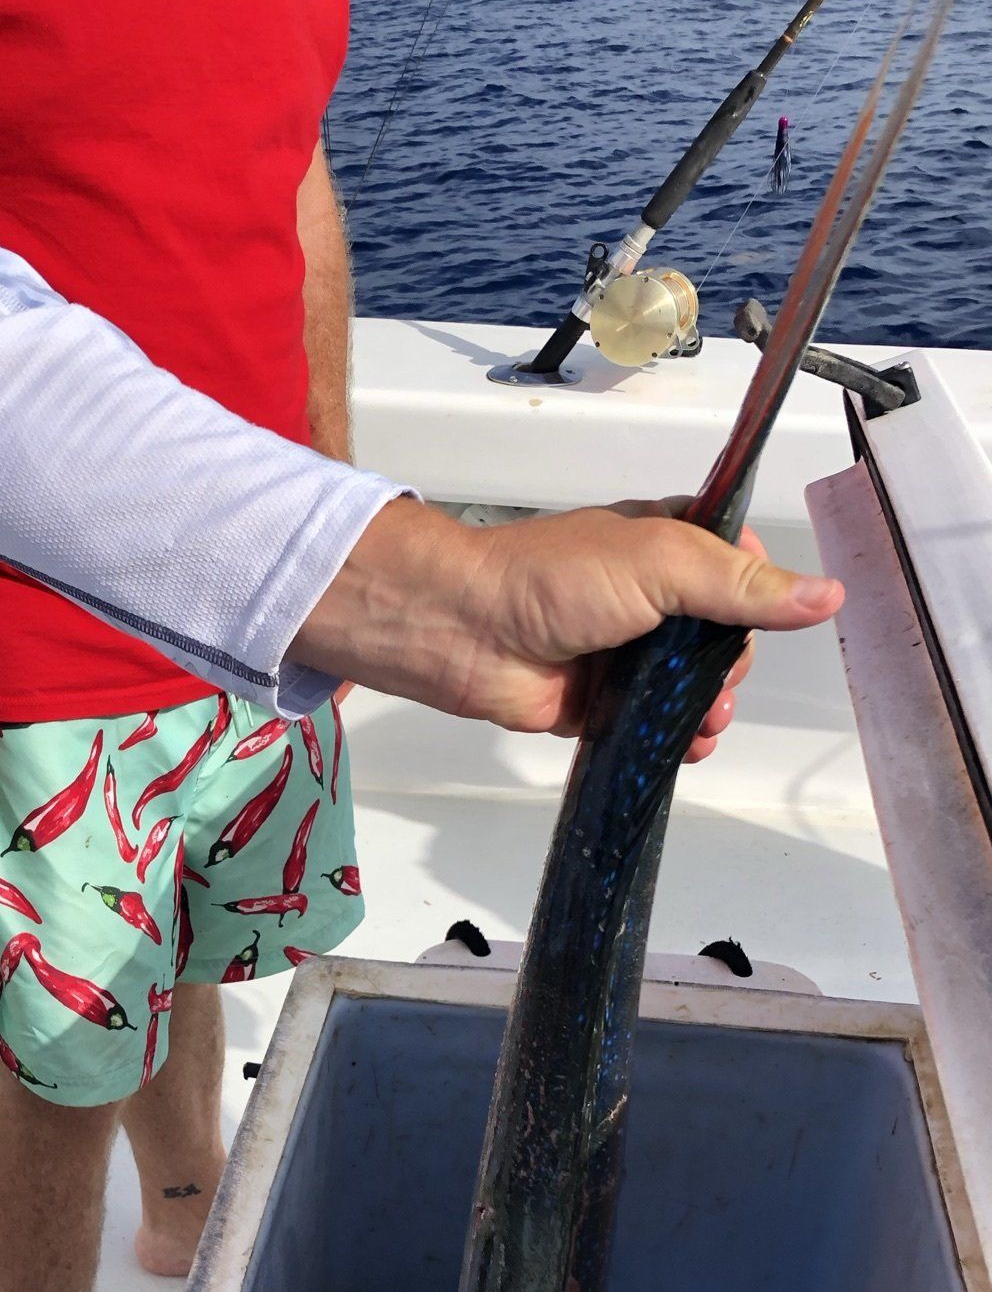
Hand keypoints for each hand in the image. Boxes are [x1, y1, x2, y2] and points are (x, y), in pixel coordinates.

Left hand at [293, 498, 842, 736]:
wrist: (464, 630)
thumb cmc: (553, 579)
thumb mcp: (662, 563)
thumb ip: (742, 586)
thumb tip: (826, 595)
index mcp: (665, 544)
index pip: (737, 567)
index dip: (756, 594)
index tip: (757, 615)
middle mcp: (647, 596)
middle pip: (721, 635)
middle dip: (734, 663)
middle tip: (721, 679)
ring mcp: (621, 651)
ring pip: (690, 686)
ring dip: (711, 707)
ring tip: (707, 722)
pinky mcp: (597, 701)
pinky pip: (652, 724)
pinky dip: (676, 739)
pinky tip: (689, 747)